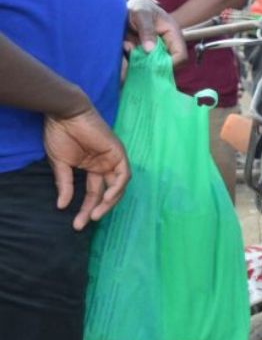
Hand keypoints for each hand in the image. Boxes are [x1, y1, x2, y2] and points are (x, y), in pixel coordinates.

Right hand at [43, 106, 130, 230]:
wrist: (65, 115)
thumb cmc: (60, 135)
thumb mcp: (60, 164)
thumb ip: (64, 184)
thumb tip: (61, 206)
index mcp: (92, 167)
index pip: (93, 192)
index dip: (86, 208)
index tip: (77, 223)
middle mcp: (104, 165)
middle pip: (107, 192)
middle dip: (97, 209)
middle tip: (84, 223)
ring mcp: (113, 159)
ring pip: (118, 186)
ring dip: (109, 202)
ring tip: (96, 214)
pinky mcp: (119, 152)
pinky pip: (123, 174)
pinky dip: (118, 187)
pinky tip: (107, 198)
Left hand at [126, 0, 186, 65]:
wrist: (125, 6)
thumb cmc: (138, 7)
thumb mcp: (141, 14)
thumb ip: (146, 30)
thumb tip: (150, 50)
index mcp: (173, 34)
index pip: (181, 55)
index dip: (170, 64)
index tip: (152, 66)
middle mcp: (168, 44)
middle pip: (169, 65)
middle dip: (153, 66)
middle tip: (136, 59)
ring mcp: (157, 50)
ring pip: (155, 67)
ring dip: (141, 63)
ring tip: (128, 47)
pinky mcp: (147, 54)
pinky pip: (143, 64)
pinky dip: (134, 62)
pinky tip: (126, 48)